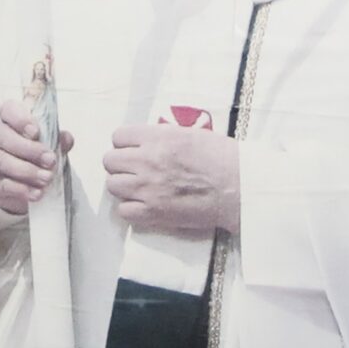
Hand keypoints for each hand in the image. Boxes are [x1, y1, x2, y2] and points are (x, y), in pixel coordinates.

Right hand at [0, 98, 72, 220]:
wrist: (19, 184)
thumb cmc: (32, 155)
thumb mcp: (47, 144)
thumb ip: (56, 139)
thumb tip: (66, 138)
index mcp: (7, 120)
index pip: (8, 110)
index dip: (20, 118)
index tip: (36, 131)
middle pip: (4, 136)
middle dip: (29, 149)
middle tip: (50, 160)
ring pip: (2, 161)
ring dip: (27, 170)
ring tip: (46, 178)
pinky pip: (1, 185)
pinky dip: (21, 189)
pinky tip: (36, 192)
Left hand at [102, 125, 240, 237]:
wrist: (239, 188)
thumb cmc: (223, 158)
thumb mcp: (190, 134)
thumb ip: (162, 137)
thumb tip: (146, 142)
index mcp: (158, 138)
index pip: (118, 136)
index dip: (125, 144)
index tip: (134, 150)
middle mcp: (147, 161)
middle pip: (109, 161)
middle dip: (121, 165)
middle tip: (137, 170)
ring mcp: (147, 188)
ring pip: (112, 185)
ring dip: (124, 186)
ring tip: (141, 188)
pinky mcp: (153, 213)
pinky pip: (123, 211)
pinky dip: (132, 209)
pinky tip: (146, 206)